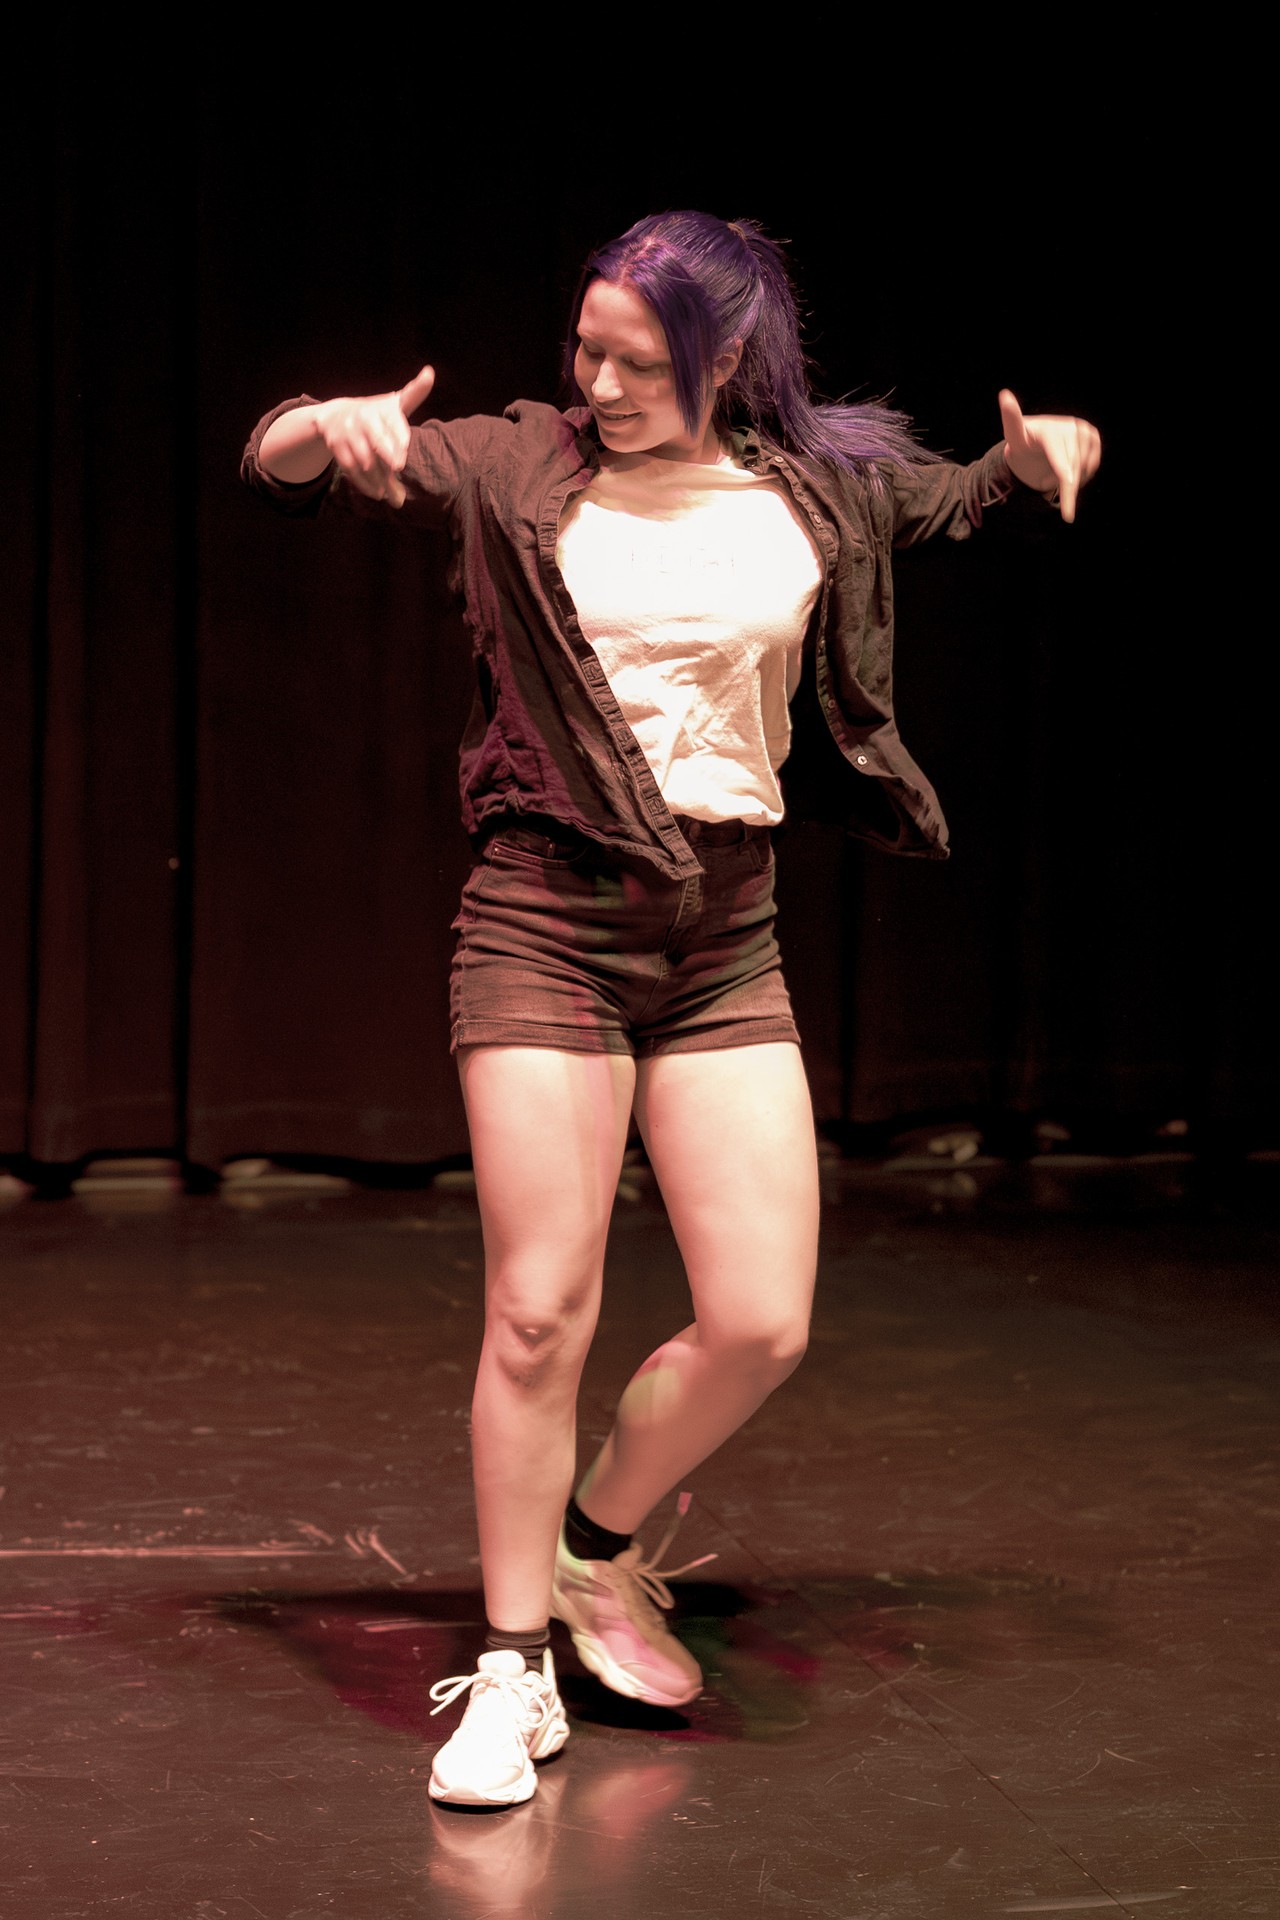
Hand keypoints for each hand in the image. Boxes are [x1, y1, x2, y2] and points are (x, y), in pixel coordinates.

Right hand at [315, 365, 435, 506]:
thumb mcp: (395, 402)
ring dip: (378, 479)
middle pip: (378, 440)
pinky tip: (376, 493)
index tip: (404, 456)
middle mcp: (364, 416)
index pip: (394, 424)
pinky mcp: (336, 445)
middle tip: (398, 466)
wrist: (335, 414)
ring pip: (365, 459)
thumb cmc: (376, 413)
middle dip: (388, 454)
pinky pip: (351, 468)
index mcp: (382, 407)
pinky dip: (364, 484)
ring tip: (388, 493)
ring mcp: (348, 431)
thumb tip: (429, 372)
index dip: (400, 440)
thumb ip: (415, 392)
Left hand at [999, 389, 1100, 523]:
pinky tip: (1067, 468)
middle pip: (1073, 470)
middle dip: (1058, 483)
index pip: (1061, 463)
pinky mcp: (1093, 437)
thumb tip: (1005, 395)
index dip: (1065, 486)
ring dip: (1069, 479)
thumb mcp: (1014, 435)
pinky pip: (1092, 465)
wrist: (1035, 442)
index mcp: (1051, 429)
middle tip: (1042, 482)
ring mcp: (1084, 431)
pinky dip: (1082, 473)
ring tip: (1052, 472)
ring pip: (1084, 469)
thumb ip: (1011, 419)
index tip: (1068, 512)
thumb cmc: (1022, 443)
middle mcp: (1071, 426)